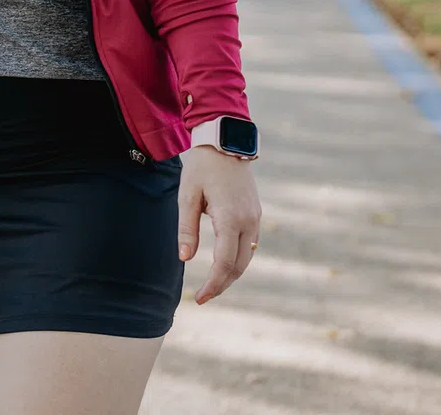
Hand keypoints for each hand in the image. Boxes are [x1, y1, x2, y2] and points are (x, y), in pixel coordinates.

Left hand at [178, 146, 260, 303]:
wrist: (225, 141)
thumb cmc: (201, 167)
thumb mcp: (187, 195)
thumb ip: (187, 228)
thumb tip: (184, 258)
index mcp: (230, 217)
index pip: (224, 263)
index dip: (212, 284)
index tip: (199, 298)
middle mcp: (248, 221)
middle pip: (239, 266)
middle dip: (222, 284)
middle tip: (203, 297)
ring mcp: (255, 217)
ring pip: (247, 257)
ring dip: (232, 274)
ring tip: (212, 284)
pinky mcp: (256, 213)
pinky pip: (249, 244)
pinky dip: (238, 259)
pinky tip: (224, 265)